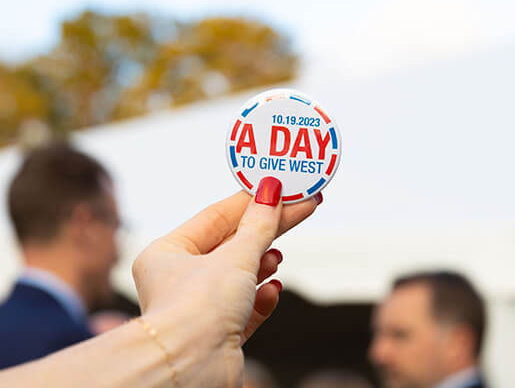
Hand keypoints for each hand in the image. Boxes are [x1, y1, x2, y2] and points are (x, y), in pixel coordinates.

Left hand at [132, 180, 319, 385]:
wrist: (191, 371)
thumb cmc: (197, 310)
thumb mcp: (235, 257)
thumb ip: (258, 225)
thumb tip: (271, 190)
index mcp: (168, 253)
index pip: (217, 216)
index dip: (252, 201)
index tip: (280, 188)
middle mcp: (179, 278)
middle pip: (232, 243)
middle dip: (267, 228)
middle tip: (301, 208)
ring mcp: (199, 307)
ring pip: (238, 275)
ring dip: (261, 263)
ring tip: (276, 256)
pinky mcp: (217, 332)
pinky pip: (243, 306)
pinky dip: (260, 296)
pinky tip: (271, 290)